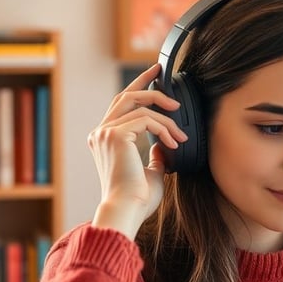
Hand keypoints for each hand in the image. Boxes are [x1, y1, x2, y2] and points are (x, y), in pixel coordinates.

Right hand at [89, 64, 187, 239]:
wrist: (127, 210)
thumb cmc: (138, 199)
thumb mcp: (151, 172)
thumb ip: (155, 156)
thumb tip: (164, 146)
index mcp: (105, 140)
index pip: (121, 106)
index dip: (138, 88)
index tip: (155, 76)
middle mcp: (101, 133)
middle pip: (125, 95)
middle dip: (146, 80)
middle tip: (163, 71)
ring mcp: (105, 132)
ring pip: (139, 104)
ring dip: (166, 114)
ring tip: (181, 131)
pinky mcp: (115, 134)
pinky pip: (147, 119)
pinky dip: (165, 129)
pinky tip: (174, 143)